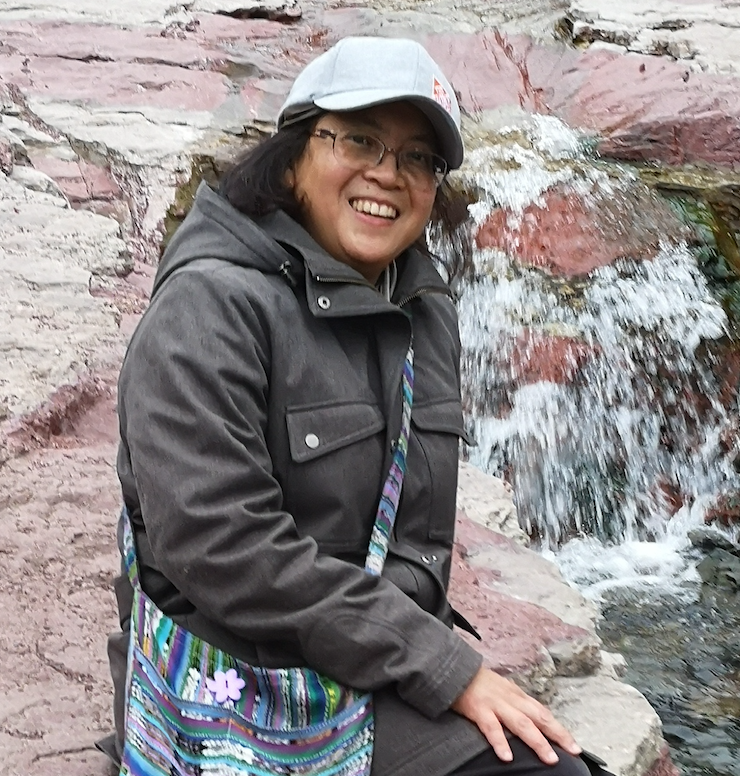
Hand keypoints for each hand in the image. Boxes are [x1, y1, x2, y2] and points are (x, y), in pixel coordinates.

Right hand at [451, 667, 581, 764]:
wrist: (454, 669)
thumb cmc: (478, 684)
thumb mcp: (502, 690)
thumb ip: (516, 705)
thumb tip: (533, 723)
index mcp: (516, 695)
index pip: (543, 712)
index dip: (559, 728)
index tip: (573, 744)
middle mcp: (510, 699)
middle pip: (539, 716)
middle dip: (557, 734)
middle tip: (572, 750)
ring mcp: (495, 704)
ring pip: (521, 723)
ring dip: (537, 741)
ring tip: (550, 758)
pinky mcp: (479, 709)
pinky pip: (491, 727)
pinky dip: (500, 742)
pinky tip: (507, 756)